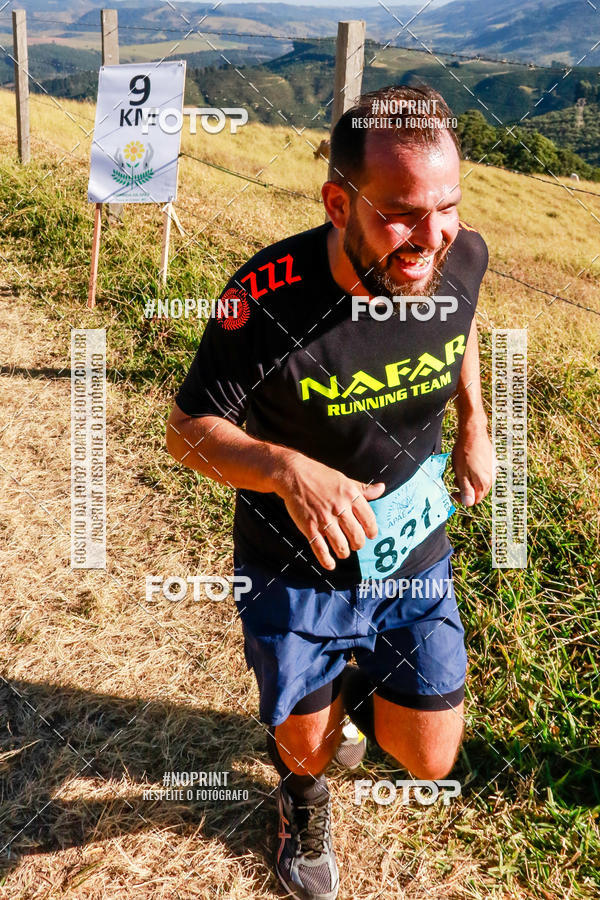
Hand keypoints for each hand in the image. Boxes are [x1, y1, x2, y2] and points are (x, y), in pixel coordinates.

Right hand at [273, 451, 384, 569]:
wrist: (294, 474)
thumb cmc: (321, 476)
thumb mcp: (344, 480)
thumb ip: (363, 489)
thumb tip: (382, 488)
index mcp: (350, 495)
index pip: (369, 519)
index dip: (372, 530)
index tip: (371, 535)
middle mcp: (339, 508)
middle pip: (356, 535)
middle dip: (358, 544)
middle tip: (356, 544)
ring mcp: (324, 518)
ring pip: (341, 545)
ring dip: (344, 552)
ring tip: (343, 552)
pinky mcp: (309, 526)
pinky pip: (320, 548)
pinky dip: (326, 560)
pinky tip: (330, 565)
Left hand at [451, 422, 494, 506]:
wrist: (473, 434)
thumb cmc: (465, 453)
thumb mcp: (461, 474)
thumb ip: (466, 489)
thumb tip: (468, 504)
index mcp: (484, 483)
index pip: (475, 500)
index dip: (462, 499)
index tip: (453, 493)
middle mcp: (491, 478)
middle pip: (478, 492)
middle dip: (465, 489)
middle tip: (455, 479)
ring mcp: (492, 470)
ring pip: (479, 482)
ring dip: (468, 481)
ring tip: (460, 471)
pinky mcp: (491, 463)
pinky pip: (482, 473)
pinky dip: (473, 473)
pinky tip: (467, 465)